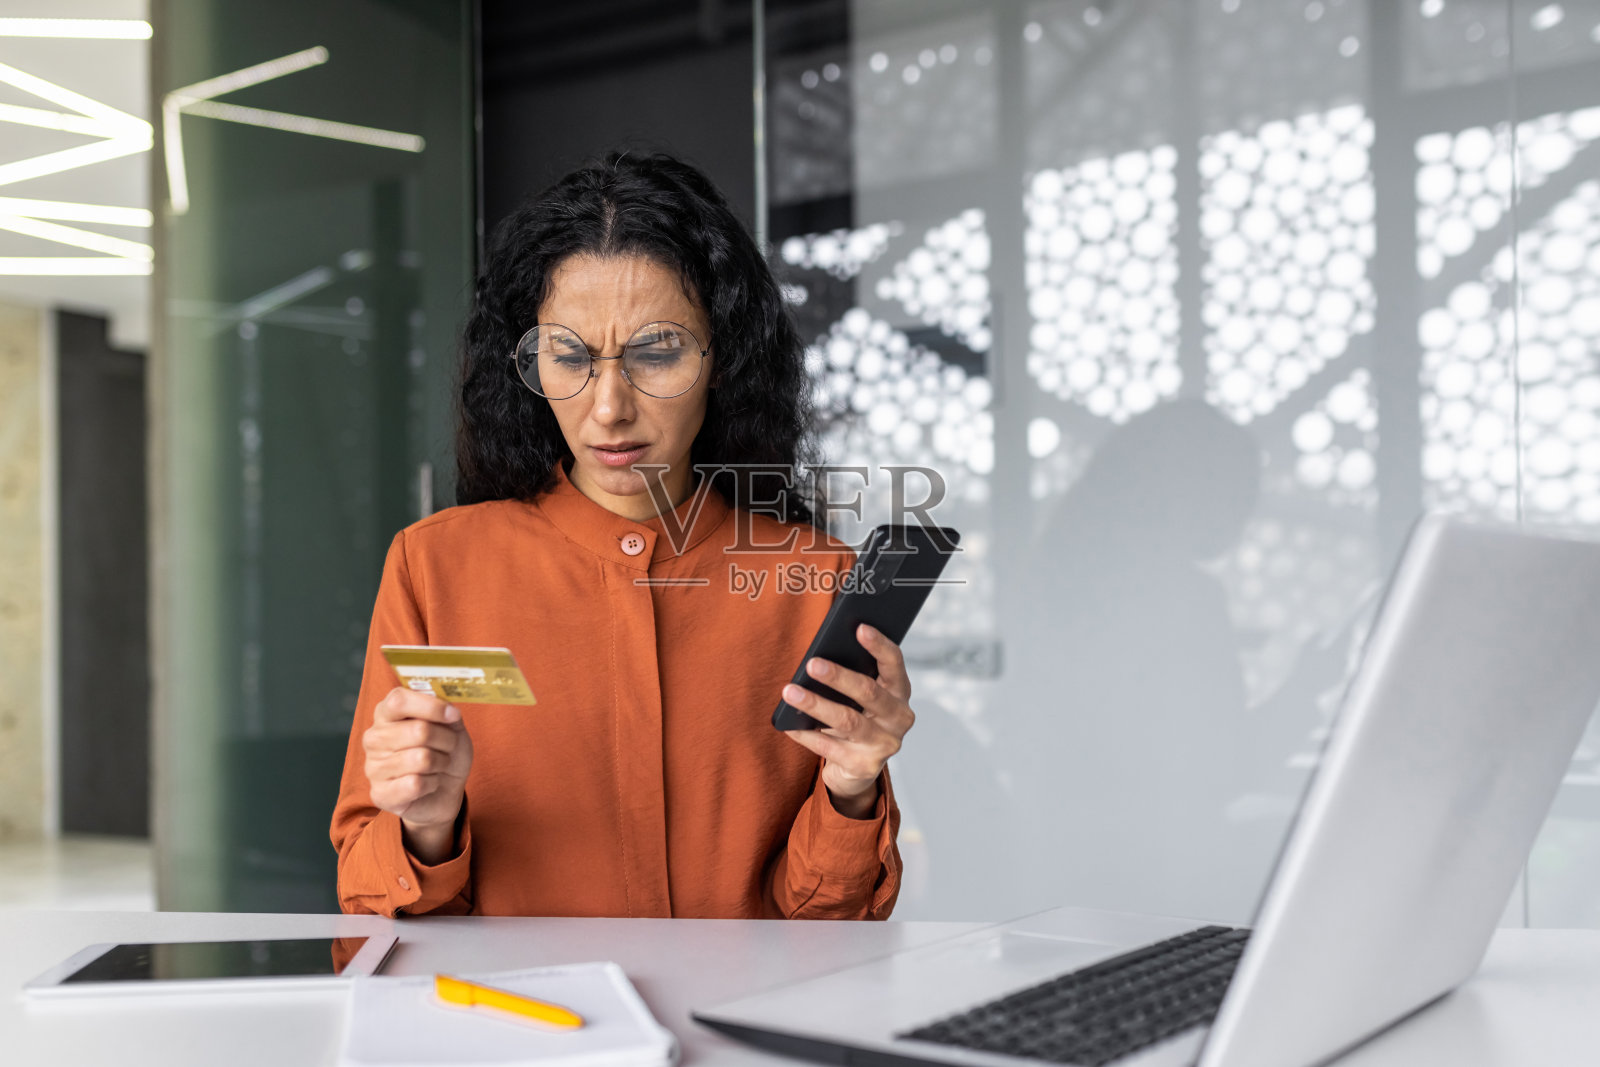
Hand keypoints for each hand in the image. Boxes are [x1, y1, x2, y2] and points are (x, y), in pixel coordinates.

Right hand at [362, 687, 473, 862]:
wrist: (443, 792)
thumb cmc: (443, 752)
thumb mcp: (452, 727)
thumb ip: (447, 712)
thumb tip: (448, 708)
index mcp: (386, 713)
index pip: (399, 700)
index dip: (430, 706)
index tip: (453, 715)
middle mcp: (374, 737)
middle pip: (419, 730)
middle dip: (446, 740)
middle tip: (449, 746)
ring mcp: (373, 766)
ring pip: (421, 759)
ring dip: (441, 762)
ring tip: (438, 765)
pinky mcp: (380, 794)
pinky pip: (415, 784)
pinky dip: (432, 784)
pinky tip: (428, 784)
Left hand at [781, 624, 914, 818]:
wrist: (858, 768)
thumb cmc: (857, 717)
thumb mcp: (860, 697)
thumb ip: (853, 675)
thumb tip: (820, 655)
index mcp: (900, 692)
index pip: (894, 663)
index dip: (879, 645)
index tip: (859, 627)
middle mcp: (899, 718)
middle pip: (868, 692)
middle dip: (839, 676)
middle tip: (812, 663)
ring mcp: (884, 744)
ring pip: (847, 720)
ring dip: (816, 704)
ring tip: (790, 691)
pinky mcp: (864, 766)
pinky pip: (830, 747)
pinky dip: (807, 734)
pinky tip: (789, 723)